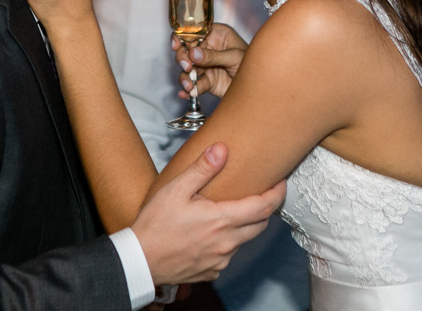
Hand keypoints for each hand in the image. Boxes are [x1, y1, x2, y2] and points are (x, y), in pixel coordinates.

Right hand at [132, 143, 284, 285]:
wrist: (140, 261)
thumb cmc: (154, 225)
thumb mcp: (175, 190)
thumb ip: (202, 169)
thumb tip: (221, 149)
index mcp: (221, 220)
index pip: (263, 207)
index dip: (277, 194)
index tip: (282, 183)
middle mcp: (227, 242)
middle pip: (260, 225)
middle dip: (264, 209)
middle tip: (261, 195)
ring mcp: (221, 260)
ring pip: (244, 240)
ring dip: (244, 226)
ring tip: (229, 212)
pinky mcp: (212, 271)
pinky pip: (228, 254)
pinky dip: (227, 242)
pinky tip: (211, 234)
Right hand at [174, 24, 247, 99]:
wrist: (261, 86)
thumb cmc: (254, 63)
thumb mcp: (234, 56)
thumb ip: (213, 55)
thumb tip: (193, 53)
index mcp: (216, 35)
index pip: (195, 32)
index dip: (182, 37)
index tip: (177, 45)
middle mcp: (208, 49)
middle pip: (186, 51)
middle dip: (183, 59)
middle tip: (187, 67)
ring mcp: (206, 66)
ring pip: (188, 70)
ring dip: (185, 78)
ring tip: (189, 85)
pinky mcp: (207, 81)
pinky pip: (194, 85)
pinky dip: (188, 90)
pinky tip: (186, 94)